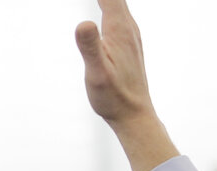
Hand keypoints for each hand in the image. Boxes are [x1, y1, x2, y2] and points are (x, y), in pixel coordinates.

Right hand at [76, 0, 176, 170]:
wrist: (133, 114)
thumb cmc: (113, 96)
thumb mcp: (97, 73)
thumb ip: (90, 47)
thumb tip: (82, 23)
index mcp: (120, 31)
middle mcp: (129, 29)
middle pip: (116, 0)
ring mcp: (132, 37)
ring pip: (120, 7)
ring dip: (108, 1)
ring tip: (99, 0)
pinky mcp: (130, 45)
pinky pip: (121, 17)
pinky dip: (112, 8)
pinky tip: (108, 12)